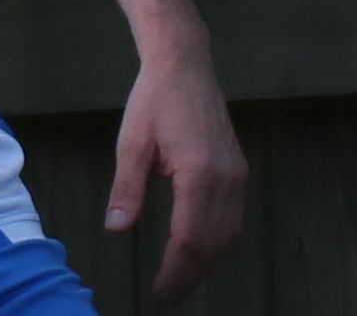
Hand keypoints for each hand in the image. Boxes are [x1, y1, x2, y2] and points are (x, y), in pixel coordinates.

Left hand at [105, 50, 247, 306]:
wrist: (185, 65)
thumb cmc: (153, 100)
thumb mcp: (132, 142)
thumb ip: (127, 187)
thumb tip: (116, 228)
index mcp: (199, 174)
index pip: (190, 238)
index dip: (175, 270)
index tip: (159, 291)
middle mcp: (227, 180)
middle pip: (214, 243)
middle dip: (192, 275)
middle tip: (168, 296)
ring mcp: (238, 176)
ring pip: (229, 234)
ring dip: (207, 263)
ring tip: (182, 280)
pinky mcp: (240, 171)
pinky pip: (234, 218)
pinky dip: (218, 241)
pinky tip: (200, 250)